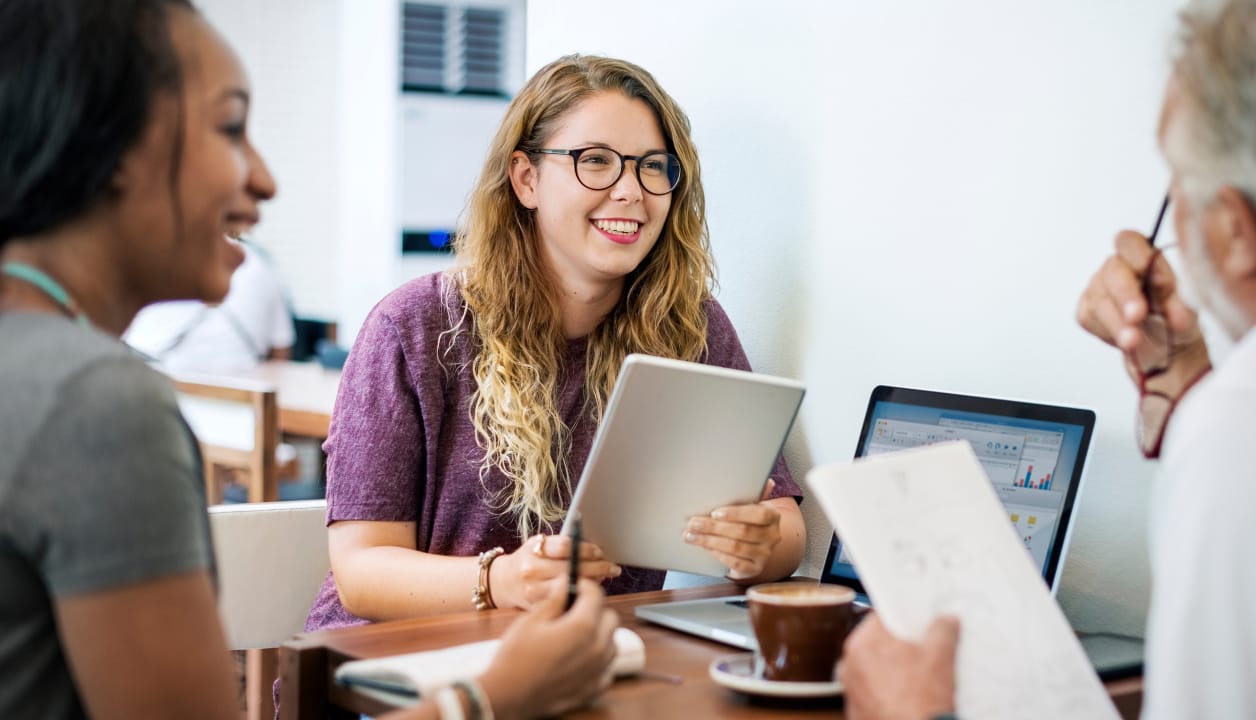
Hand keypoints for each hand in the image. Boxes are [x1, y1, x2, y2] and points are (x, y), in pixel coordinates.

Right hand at [477, 578, 619, 719]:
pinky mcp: (593, 689)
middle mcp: (597, 648)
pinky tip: (578, 659)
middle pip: (610, 618)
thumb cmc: (515, 658)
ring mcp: (597, 670)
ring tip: (574, 636)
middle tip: (573, 611)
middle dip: (594, 610)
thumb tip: (566, 584)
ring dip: (599, 635)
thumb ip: (555, 600)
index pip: (596, 594)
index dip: (583, 585)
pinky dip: (597, 660)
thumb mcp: (531, 620)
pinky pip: (606, 668)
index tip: (573, 587)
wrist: (507, 696)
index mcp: (582, 627)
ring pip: (611, 643)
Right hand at [491, 534, 621, 608]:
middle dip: (598, 567)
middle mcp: (532, 571)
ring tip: (605, 579)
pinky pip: (567, 603)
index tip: (599, 551)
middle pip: (573, 568)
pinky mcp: (538, 609)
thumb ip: (561, 545)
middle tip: (612, 567)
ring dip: (593, 583)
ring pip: (573, 588)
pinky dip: (582, 598)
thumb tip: (595, 549)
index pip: (566, 546)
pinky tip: (590, 594)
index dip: (586, 549)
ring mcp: (534, 592)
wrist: (504, 583)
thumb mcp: (538, 545)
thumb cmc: (528, 560)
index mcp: (533, 550)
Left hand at [684, 479, 782, 579]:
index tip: (714, 513)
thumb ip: (750, 493)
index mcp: (773, 515)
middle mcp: (773, 536)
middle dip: (713, 528)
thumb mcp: (751, 504)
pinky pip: (735, 563)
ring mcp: (765, 554)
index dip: (736, 514)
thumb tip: (764, 480)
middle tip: (693, 523)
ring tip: (692, 535)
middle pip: (742, 532)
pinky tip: (705, 548)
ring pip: (736, 548)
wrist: (757, 544)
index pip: (758, 514)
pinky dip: (718, 554)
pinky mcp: (755, 569)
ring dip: (710, 541)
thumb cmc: (748, 519)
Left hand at [839, 613, 959, 719]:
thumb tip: (946, 621)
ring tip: (918, 679)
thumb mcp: (941, 658)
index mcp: (863, 642)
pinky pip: (871, 690)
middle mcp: (849, 663)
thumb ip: (943, 630)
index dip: (903, 617)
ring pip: (874, 667)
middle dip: (899, 646)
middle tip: (923, 653)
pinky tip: (908, 696)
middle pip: (877, 642)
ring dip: (893, 669)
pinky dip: (886, 690)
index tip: (918, 623)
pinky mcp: (855, 708)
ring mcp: (850, 688)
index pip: (882, 616)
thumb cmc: (921, 703)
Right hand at [1076, 230, 1208, 381]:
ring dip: (1117, 322)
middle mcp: (1116, 267)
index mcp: (1142, 254)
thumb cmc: (1177, 319)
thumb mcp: (1186, 307)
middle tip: (1137, 315)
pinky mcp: (1086, 312)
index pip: (1130, 242)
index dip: (1139, 258)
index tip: (1158, 281)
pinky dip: (1109, 332)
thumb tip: (1166, 292)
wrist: (1167, 350)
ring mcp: (1097, 288)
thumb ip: (1175, 297)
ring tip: (1133, 341)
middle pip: (1113, 272)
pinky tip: (1125, 341)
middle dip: (1126, 295)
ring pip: (1100, 299)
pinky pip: (1090, 318)